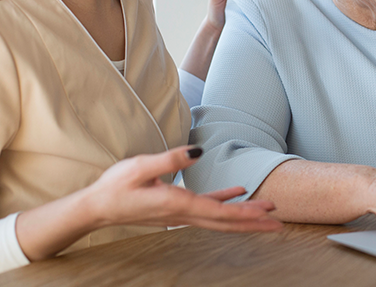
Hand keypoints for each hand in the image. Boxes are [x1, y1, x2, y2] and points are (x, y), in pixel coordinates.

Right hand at [85, 145, 281, 232]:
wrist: (97, 206)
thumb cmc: (116, 186)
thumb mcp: (141, 166)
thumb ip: (170, 159)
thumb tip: (198, 151)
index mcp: (177, 204)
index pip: (219, 213)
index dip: (246, 214)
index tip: (268, 216)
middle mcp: (183, 214)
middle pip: (225, 222)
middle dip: (252, 222)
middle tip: (278, 223)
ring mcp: (180, 214)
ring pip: (219, 218)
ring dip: (243, 215)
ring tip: (266, 210)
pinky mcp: (176, 208)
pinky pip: (206, 208)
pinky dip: (224, 203)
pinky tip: (237, 193)